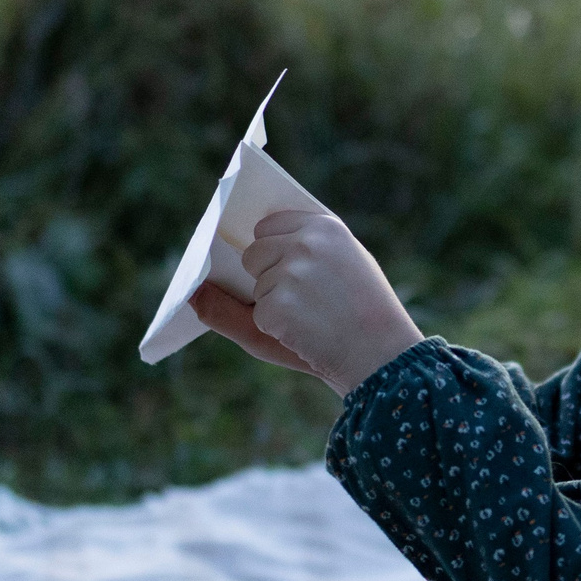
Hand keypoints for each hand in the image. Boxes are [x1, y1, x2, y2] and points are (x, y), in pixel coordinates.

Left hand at [188, 210, 423, 395]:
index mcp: (325, 226)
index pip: (270, 225)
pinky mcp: (278, 305)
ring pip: (256, 287)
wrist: (385, 355)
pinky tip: (310, 333)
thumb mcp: (330, 276)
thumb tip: (196, 286)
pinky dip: (277, 329)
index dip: (276, 249)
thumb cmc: (362, 314)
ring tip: (317, 316)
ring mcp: (290, 273)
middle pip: (254, 253)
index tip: (293, 266)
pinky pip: (258, 315)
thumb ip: (275, 263)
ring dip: (276, 306)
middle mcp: (306, 243)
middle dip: (269, 277)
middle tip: (312, 299)